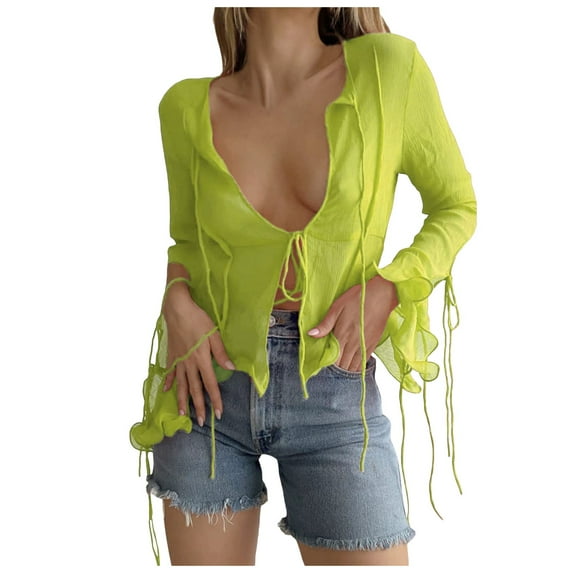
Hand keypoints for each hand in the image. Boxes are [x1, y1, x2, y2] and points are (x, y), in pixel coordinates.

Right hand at [161, 288, 234, 425]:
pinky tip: (167, 391)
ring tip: (183, 415)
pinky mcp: (171, 355)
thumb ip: (221, 352)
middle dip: (198, 407)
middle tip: (202, 423)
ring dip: (182, 400)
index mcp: (201, 359)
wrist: (177, 309)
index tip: (218, 414)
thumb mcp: (213, 334)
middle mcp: (189, 364)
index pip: (210, 384)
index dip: (215, 400)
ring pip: (181, 385)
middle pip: (194, 389)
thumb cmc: (198, 319)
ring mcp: (178, 360)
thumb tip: (231, 368)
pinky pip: (170, 372)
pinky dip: (169, 382)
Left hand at [307, 275, 398, 371]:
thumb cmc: (358, 298)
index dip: (326, 366)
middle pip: (342, 366)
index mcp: (342, 335)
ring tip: (339, 372)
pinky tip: (351, 368)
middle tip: (328, 372)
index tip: (320, 367)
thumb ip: (325, 324)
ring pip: (353, 367)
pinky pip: (363, 364)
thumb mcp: (337, 307)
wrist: (382, 295)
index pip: (332, 359)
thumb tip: (310, 334)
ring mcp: (364, 346)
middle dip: (335, 371)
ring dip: (345, 371)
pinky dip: (356, 368)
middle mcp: (353, 344)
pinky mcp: (372, 345)